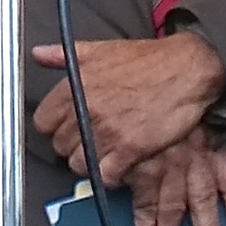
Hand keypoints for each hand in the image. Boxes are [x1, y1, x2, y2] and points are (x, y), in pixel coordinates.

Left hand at [32, 32, 225, 180]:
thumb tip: (38, 54)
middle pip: (60, 146)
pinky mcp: (129, 149)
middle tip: (89, 140)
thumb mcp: (100, 49)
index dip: (54, 127)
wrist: (187, 69)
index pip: (42, 122)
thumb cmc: (147, 60)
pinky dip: (109, 175)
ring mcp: (107, 131)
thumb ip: (64, 54)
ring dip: (89, 162)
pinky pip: (104, 175)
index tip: (65, 126)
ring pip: (78, 163)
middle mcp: (86, 110)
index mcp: (74, 86)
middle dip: (72, 145)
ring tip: (103, 153)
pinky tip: (117, 165)